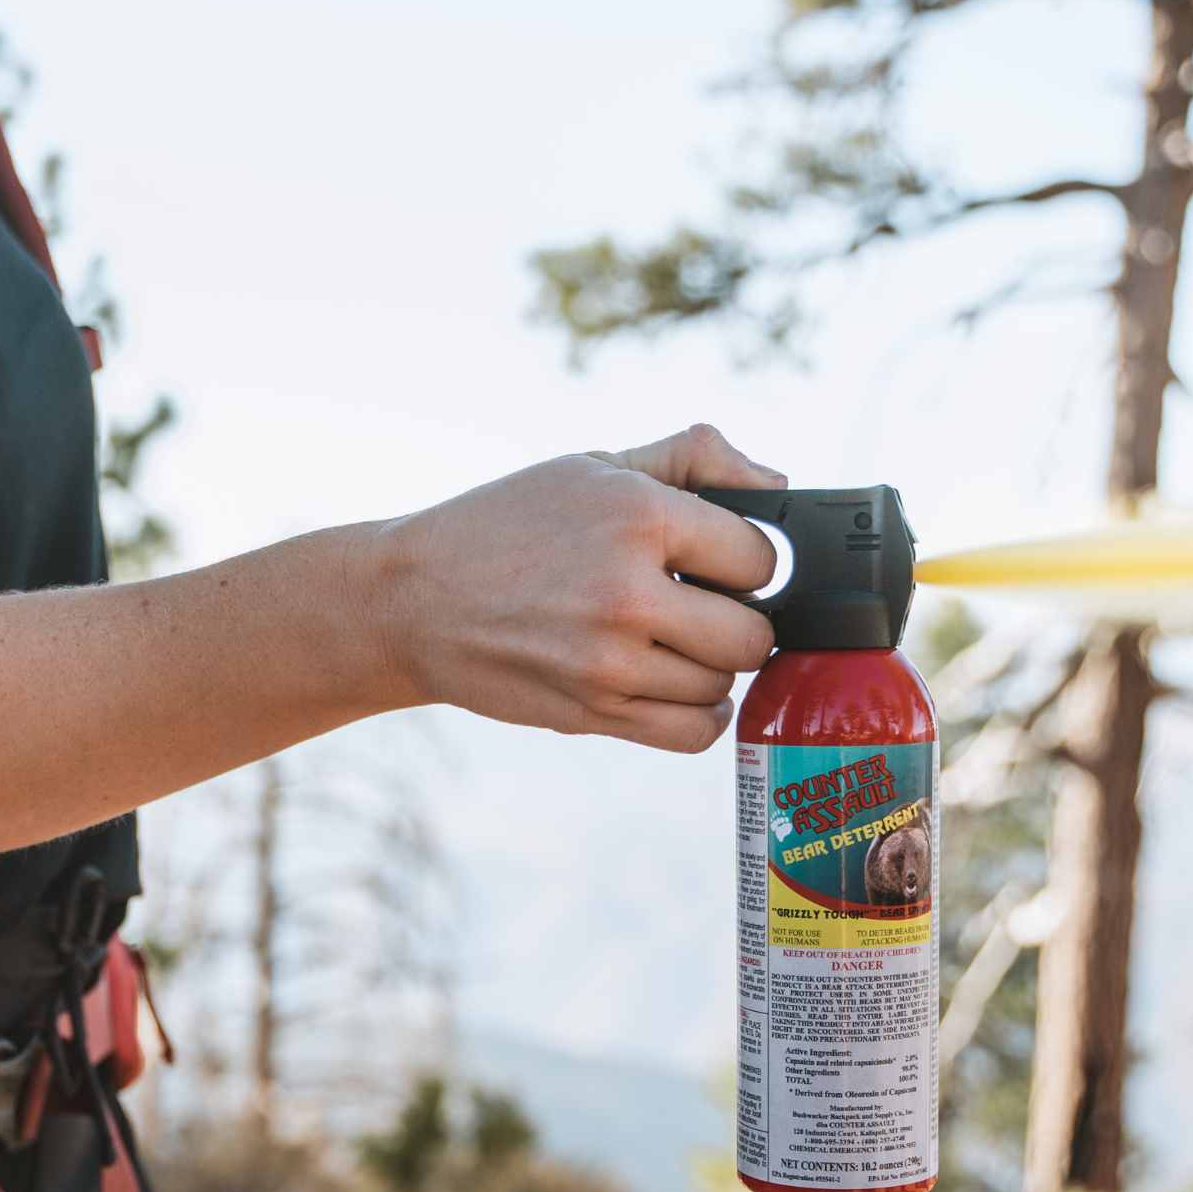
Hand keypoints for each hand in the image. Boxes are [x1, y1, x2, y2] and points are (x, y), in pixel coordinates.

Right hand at [370, 423, 782, 750]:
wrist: (414, 600)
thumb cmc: (510, 525)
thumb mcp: (594, 465)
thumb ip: (693, 459)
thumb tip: (778, 487)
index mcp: (636, 515)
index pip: (759, 559)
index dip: (746, 562)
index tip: (716, 564)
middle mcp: (626, 592)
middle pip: (752, 634)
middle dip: (738, 620)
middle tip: (702, 608)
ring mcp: (608, 662)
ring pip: (723, 685)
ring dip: (710, 667)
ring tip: (672, 642)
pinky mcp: (592, 713)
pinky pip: (693, 732)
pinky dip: (700, 715)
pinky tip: (675, 685)